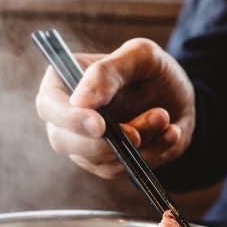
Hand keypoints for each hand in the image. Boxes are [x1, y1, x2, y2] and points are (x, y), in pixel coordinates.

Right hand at [35, 38, 194, 178]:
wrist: (177, 98)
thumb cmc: (152, 71)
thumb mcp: (140, 56)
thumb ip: (108, 72)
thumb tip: (79, 102)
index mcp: (63, 83)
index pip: (49, 105)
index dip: (69, 119)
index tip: (99, 125)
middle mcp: (66, 118)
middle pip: (63, 141)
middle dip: (103, 143)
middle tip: (137, 134)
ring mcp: (83, 145)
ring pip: (98, 159)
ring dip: (137, 145)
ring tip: (164, 117)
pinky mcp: (105, 165)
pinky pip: (121, 170)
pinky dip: (151, 154)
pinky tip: (170, 132)